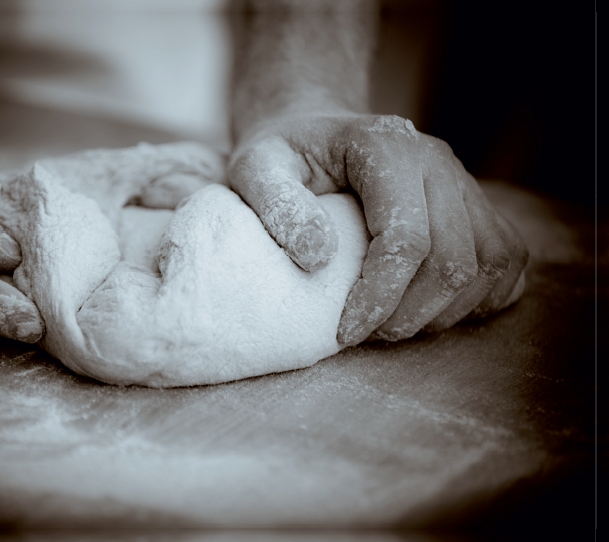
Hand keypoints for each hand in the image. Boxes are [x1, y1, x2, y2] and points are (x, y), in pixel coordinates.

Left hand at [228, 112, 528, 346]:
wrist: (316, 132)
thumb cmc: (284, 156)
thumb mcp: (255, 169)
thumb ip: (278, 207)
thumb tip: (317, 259)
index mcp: (387, 149)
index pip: (406, 239)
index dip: (380, 297)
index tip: (344, 333)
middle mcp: (437, 163)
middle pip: (453, 261)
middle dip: (409, 315)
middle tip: (364, 334)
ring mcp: (463, 183)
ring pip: (488, 266)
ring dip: (444, 312)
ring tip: (393, 323)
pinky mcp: (476, 206)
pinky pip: (506, 261)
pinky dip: (480, 297)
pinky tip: (435, 308)